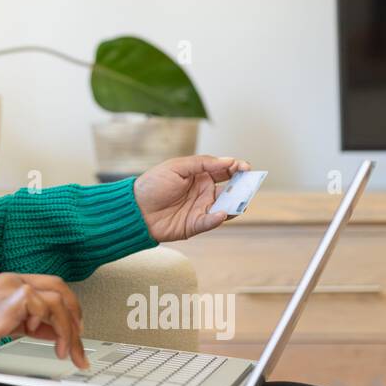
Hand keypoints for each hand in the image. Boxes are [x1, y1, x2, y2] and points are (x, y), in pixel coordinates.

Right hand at [0, 273, 87, 369]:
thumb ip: (21, 323)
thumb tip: (46, 331)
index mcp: (7, 284)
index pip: (47, 288)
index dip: (65, 309)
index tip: (72, 331)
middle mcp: (11, 280)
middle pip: (59, 287)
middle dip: (76, 315)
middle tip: (80, 342)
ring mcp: (12, 287)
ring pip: (59, 299)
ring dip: (69, 329)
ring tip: (66, 351)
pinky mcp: (11, 299)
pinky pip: (46, 307)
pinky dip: (53, 326)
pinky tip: (46, 342)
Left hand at [133, 154, 251, 242]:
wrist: (135, 208)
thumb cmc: (153, 185)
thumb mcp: (176, 167)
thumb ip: (203, 164)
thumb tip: (229, 160)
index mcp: (200, 175)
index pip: (225, 170)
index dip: (237, 168)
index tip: (246, 167)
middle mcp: (204, 192)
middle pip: (231, 189)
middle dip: (243, 186)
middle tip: (251, 183)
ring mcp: (201, 208)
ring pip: (226, 206)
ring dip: (236, 203)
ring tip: (241, 199)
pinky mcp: (195, 224)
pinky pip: (211, 221)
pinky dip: (218, 218)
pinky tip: (222, 212)